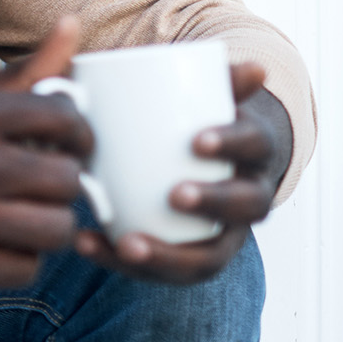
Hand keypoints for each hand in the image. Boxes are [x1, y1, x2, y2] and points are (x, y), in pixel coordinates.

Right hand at [0, 17, 93, 291]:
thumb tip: (74, 23)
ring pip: (57, 229)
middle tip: (48, 184)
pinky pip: (28, 268)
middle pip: (67, 179)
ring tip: (30, 216)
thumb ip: (24, 72)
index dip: (80, 133)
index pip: (62, 117)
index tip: (71, 143)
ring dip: (51, 224)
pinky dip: (21, 258)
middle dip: (65, 183)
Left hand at [74, 60, 289, 283]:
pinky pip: (163, 273)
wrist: (206, 158)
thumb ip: (217, 77)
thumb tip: (256, 68)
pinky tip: (86, 244)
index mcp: (254, 151)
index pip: (253, 146)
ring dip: (167, 256)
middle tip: (174, 194)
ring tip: (126, 243)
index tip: (195, 140)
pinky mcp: (187, 257)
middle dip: (212, 203)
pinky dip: (123, 263)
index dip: (230, 144)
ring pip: (207, 258)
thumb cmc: (198, 119)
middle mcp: (249, 198)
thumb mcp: (207, 94)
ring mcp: (221, 235)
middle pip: (245, 208)